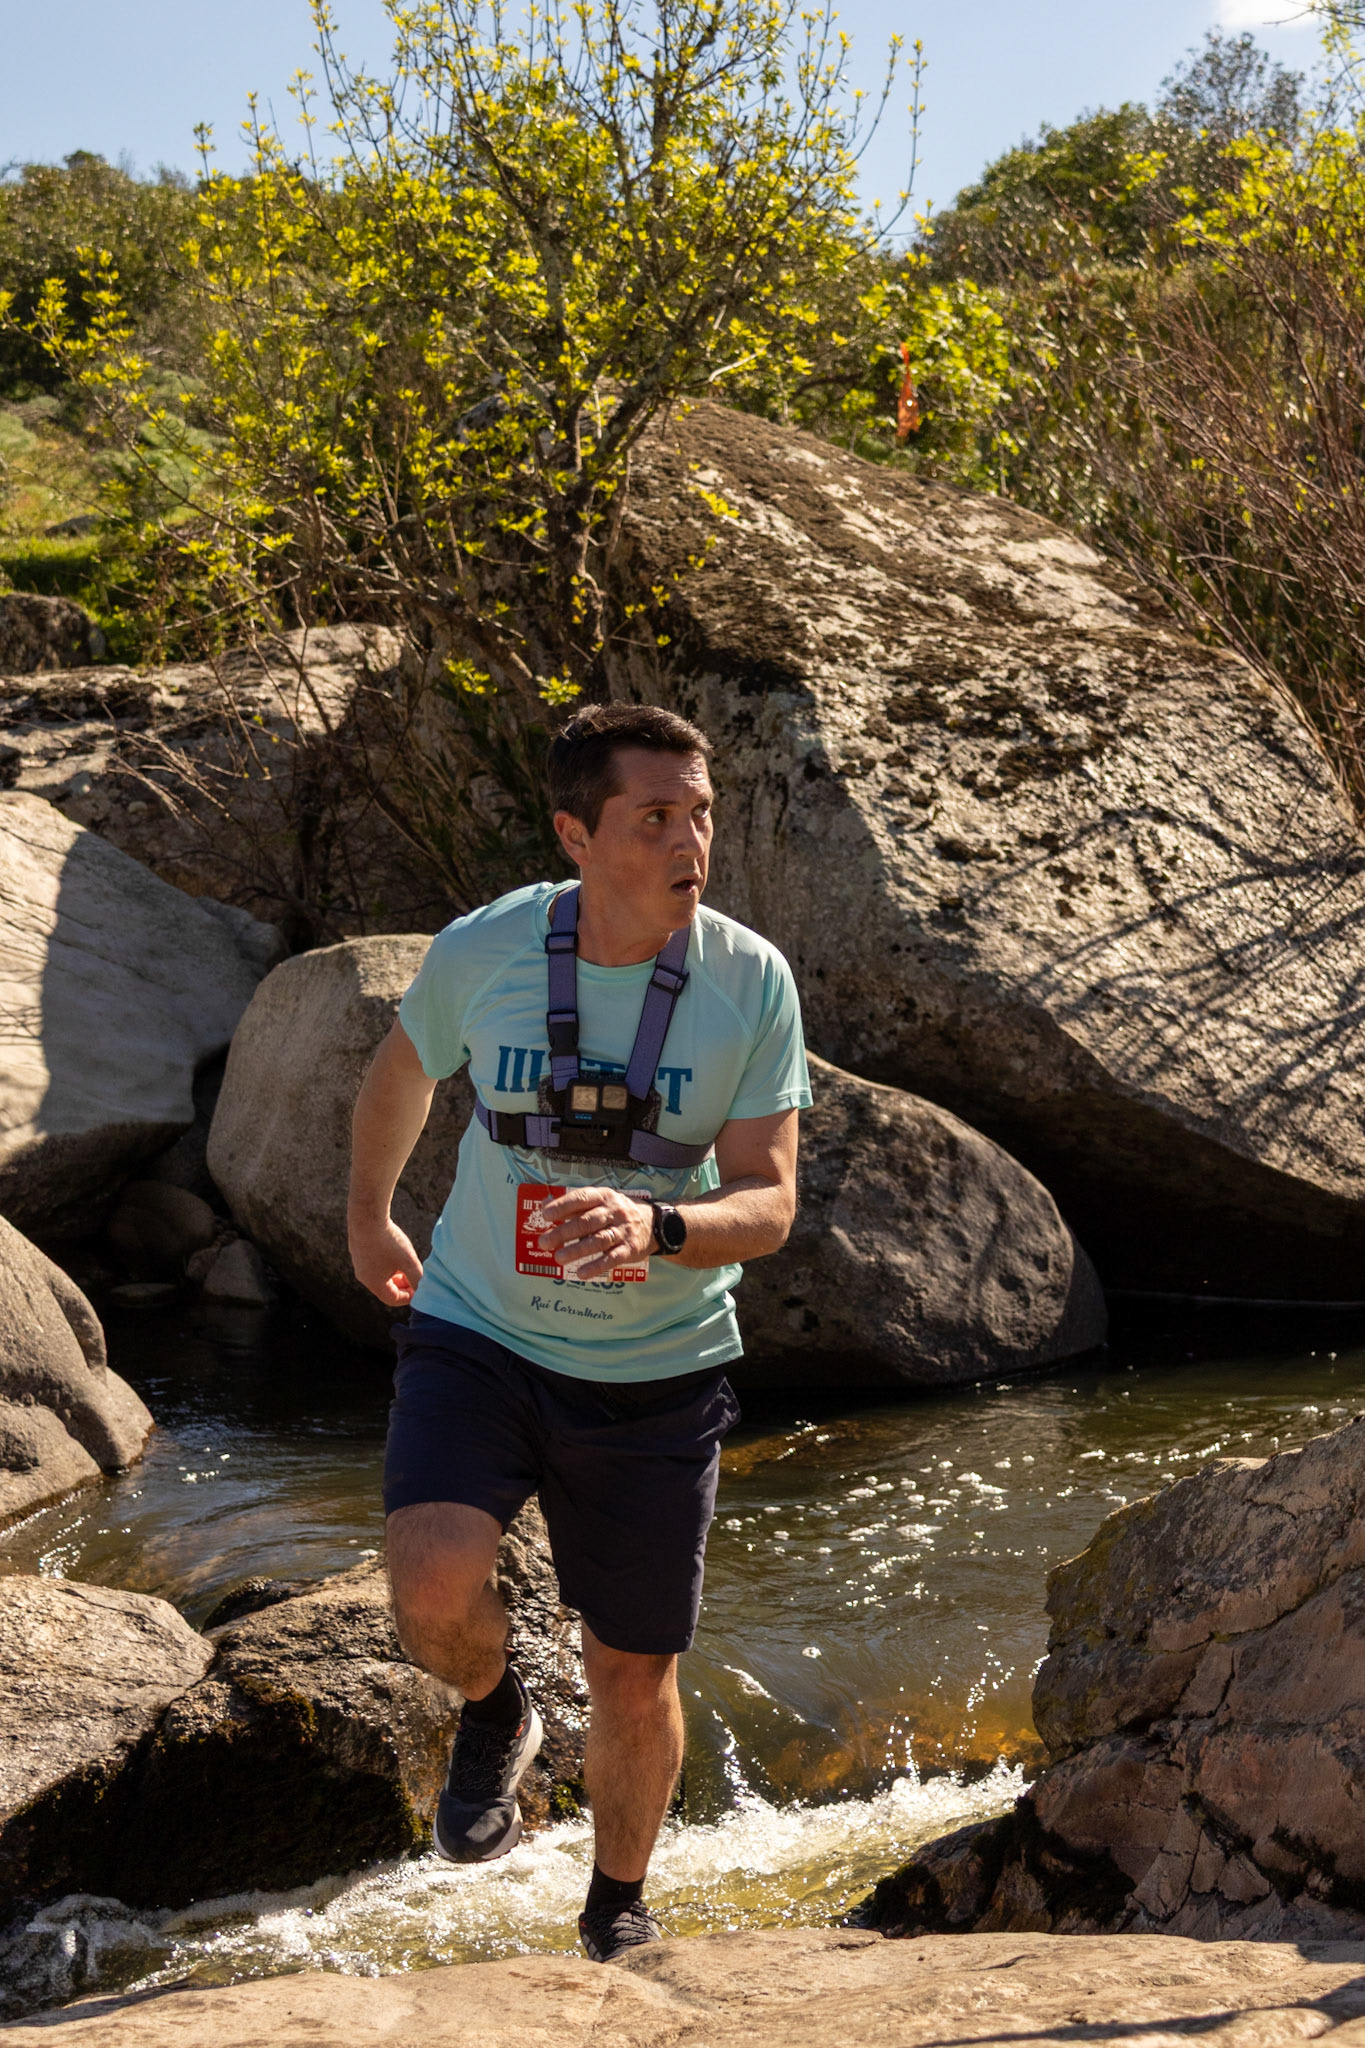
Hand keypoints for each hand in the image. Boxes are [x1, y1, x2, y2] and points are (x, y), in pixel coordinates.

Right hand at [349, 1213, 423, 1305]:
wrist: (366, 1216)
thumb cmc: (389, 1241)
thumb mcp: (408, 1261)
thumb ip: (417, 1278)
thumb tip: (423, 1290)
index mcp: (374, 1283)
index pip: (393, 1299)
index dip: (409, 1296)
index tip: (420, 1288)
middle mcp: (364, 1277)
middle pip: (385, 1289)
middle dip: (402, 1284)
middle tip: (414, 1276)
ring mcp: (358, 1264)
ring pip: (379, 1276)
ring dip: (394, 1273)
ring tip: (406, 1264)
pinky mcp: (357, 1251)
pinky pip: (374, 1264)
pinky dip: (386, 1263)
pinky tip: (394, 1251)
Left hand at [537, 1187, 653, 1280]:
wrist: (653, 1223)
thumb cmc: (616, 1212)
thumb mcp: (599, 1201)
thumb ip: (573, 1205)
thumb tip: (545, 1204)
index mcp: (604, 1196)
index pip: (581, 1198)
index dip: (563, 1206)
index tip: (545, 1215)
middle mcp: (614, 1212)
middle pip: (587, 1222)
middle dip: (564, 1232)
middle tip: (544, 1242)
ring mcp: (623, 1231)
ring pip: (598, 1240)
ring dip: (577, 1250)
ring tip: (559, 1258)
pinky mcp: (630, 1249)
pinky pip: (612, 1258)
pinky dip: (596, 1266)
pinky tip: (581, 1272)